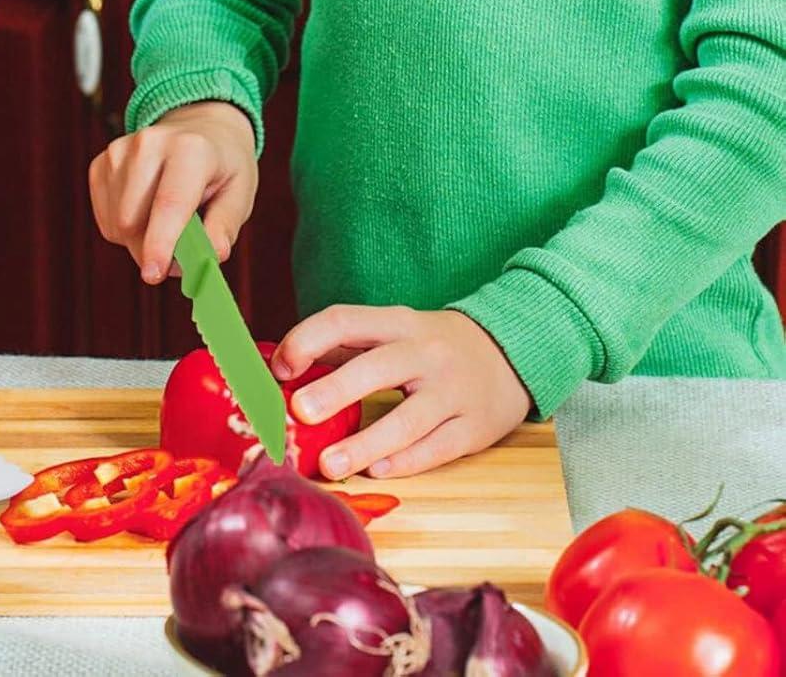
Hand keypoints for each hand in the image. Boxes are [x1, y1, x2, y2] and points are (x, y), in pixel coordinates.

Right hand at [89, 101, 257, 282]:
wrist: (200, 128)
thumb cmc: (222, 167)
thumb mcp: (239, 193)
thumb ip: (224, 227)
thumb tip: (211, 256)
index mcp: (191, 149)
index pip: (169, 202)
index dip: (160, 242)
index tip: (154, 274)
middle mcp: (149, 143)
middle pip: (132, 220)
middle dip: (152, 250)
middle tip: (180, 254)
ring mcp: (120, 150)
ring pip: (116, 224)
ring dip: (140, 241)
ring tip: (167, 225)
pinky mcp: (102, 162)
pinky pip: (106, 219)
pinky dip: (125, 230)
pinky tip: (147, 213)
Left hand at [272, 306, 532, 478]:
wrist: (512, 352)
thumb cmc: (432, 346)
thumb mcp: (394, 331)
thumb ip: (345, 346)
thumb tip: (283, 367)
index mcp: (397, 322)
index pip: (345, 321)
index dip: (307, 340)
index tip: (280, 366)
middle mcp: (426, 352)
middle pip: (377, 368)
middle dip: (336, 390)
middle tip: (300, 412)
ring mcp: (453, 391)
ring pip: (407, 419)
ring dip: (365, 443)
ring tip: (329, 464)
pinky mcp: (475, 428)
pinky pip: (437, 448)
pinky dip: (405, 461)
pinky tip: (376, 470)